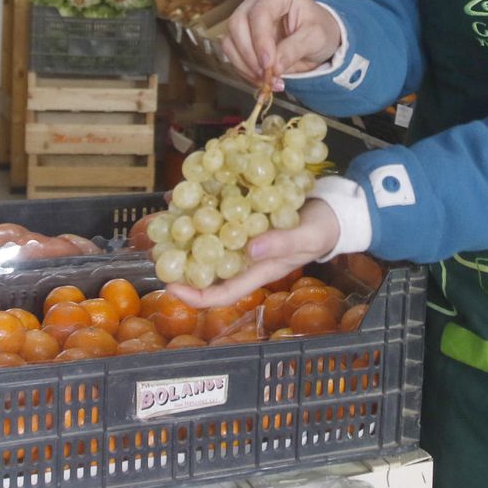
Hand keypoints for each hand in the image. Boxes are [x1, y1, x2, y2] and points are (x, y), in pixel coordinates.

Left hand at [168, 199, 340, 308]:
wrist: (332, 210)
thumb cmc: (322, 231)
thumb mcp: (307, 238)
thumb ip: (282, 244)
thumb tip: (251, 250)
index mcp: (258, 271)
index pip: (222, 293)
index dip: (195, 296)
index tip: (170, 288)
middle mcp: (244, 257)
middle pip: (206, 266)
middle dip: (180, 261)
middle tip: (155, 249)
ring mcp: (242, 236)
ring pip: (207, 238)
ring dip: (186, 230)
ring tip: (163, 220)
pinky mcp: (243, 215)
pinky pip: (217, 212)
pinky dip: (202, 203)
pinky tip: (187, 191)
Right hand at [223, 0, 339, 90]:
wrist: (316, 37)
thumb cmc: (319, 30)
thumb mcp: (316, 39)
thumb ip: (295, 50)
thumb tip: (274, 67)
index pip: (260, 13)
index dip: (260, 40)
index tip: (268, 64)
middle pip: (238, 23)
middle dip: (249, 54)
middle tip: (266, 76)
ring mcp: (245, 15)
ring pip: (229, 39)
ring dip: (243, 65)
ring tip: (265, 81)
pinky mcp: (240, 34)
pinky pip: (231, 52)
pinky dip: (242, 69)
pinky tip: (260, 79)